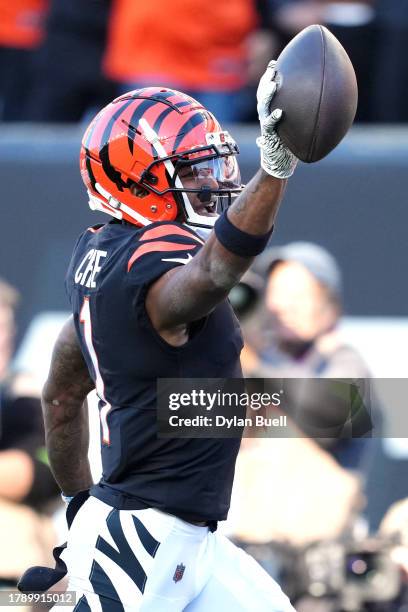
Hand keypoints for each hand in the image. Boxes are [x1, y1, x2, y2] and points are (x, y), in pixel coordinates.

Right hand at [256, 61, 297, 178]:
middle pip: (262, 94)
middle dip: (266, 80)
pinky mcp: (268, 136)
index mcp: (271, 111)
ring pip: (262, 106)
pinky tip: (279, 112)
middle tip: (272, 68)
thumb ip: (302, 115)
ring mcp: (266, 125)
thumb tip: (325, 102)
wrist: (279, 164)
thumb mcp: (296, 127)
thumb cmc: (290, 146)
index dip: (269, 76)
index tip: (274, 63)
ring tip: (273, 85)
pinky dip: (273, 118)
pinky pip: (269, 125)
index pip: (267, 91)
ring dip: (267, 95)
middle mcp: (266, 116)